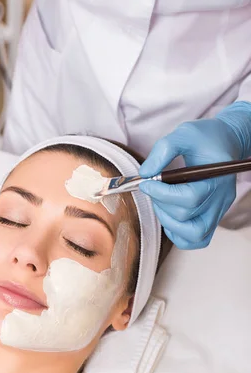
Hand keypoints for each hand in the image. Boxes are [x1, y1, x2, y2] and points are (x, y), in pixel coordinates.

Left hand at [139, 102, 250, 249]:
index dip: (162, 193)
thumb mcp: (184, 133)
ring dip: (170, 223)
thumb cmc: (206, 138)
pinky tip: (170, 217)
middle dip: (162, 204)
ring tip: (161, 203)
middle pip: (187, 216)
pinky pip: (198, 239)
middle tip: (153, 188)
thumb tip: (145, 173)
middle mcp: (220, 198)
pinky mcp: (213, 217)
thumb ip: (164, 149)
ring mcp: (218, 211)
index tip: (146, 183)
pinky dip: (180, 234)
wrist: (226, 142)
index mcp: (216, 177)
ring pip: (195, 235)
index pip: (190, 197)